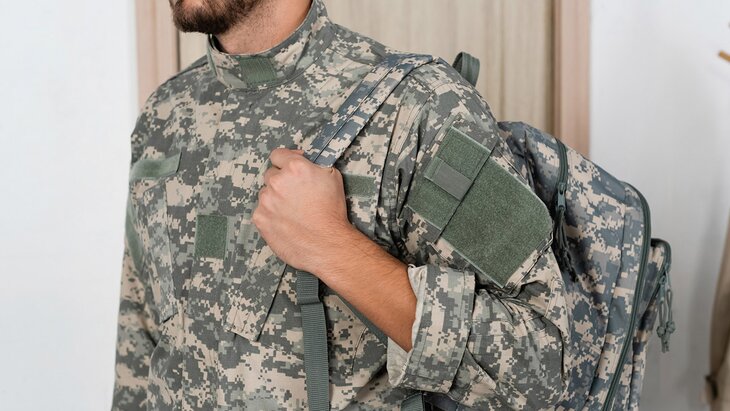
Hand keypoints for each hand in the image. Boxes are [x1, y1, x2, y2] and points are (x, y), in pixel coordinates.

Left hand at [252, 148, 357, 274]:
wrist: (328, 244)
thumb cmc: (332, 212)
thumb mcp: (333, 177)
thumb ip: (314, 165)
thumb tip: (304, 160)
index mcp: (295, 167)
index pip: (278, 154)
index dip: (285, 160)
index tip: (289, 167)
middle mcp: (277, 181)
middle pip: (271, 174)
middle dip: (281, 181)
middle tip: (295, 194)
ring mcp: (266, 200)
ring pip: (265, 194)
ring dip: (275, 199)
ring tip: (292, 211)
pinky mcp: (260, 218)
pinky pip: (261, 211)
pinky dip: (271, 215)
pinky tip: (285, 222)